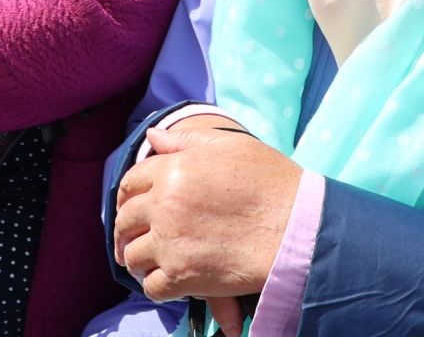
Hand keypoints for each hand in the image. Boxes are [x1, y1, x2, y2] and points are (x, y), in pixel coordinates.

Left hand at [112, 122, 300, 322]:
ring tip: (150, 263)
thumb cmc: (271, 182)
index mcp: (172, 169)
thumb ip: (187, 142)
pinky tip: (168, 282)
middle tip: (133, 241)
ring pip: (133, 256)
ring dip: (139, 261)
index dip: (128, 197)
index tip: (132, 208)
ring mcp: (170, 242)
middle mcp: (164, 204)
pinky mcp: (181, 276)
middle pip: (126, 221)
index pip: (130, 182)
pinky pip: (151, 287)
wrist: (298, 226)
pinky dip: (156, 287)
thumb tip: (152, 137)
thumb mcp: (230, 148)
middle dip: (126, 232)